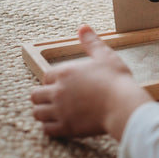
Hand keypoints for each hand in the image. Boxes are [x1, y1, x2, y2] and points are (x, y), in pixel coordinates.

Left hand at [30, 24, 152, 139]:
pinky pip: (47, 130)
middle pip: (35, 95)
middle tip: (55, 100)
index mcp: (64, 73)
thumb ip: (91, 42)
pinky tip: (60, 126)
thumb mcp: (105, 56)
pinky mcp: (66, 127)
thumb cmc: (117, 80)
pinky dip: (51, 128)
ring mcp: (60, 110)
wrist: (123, 104)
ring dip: (44, 113)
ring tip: (55, 113)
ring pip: (37, 113)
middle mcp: (58, 91)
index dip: (53, 82)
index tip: (63, 86)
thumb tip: (83, 27)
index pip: (46, 77)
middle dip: (43, 97)